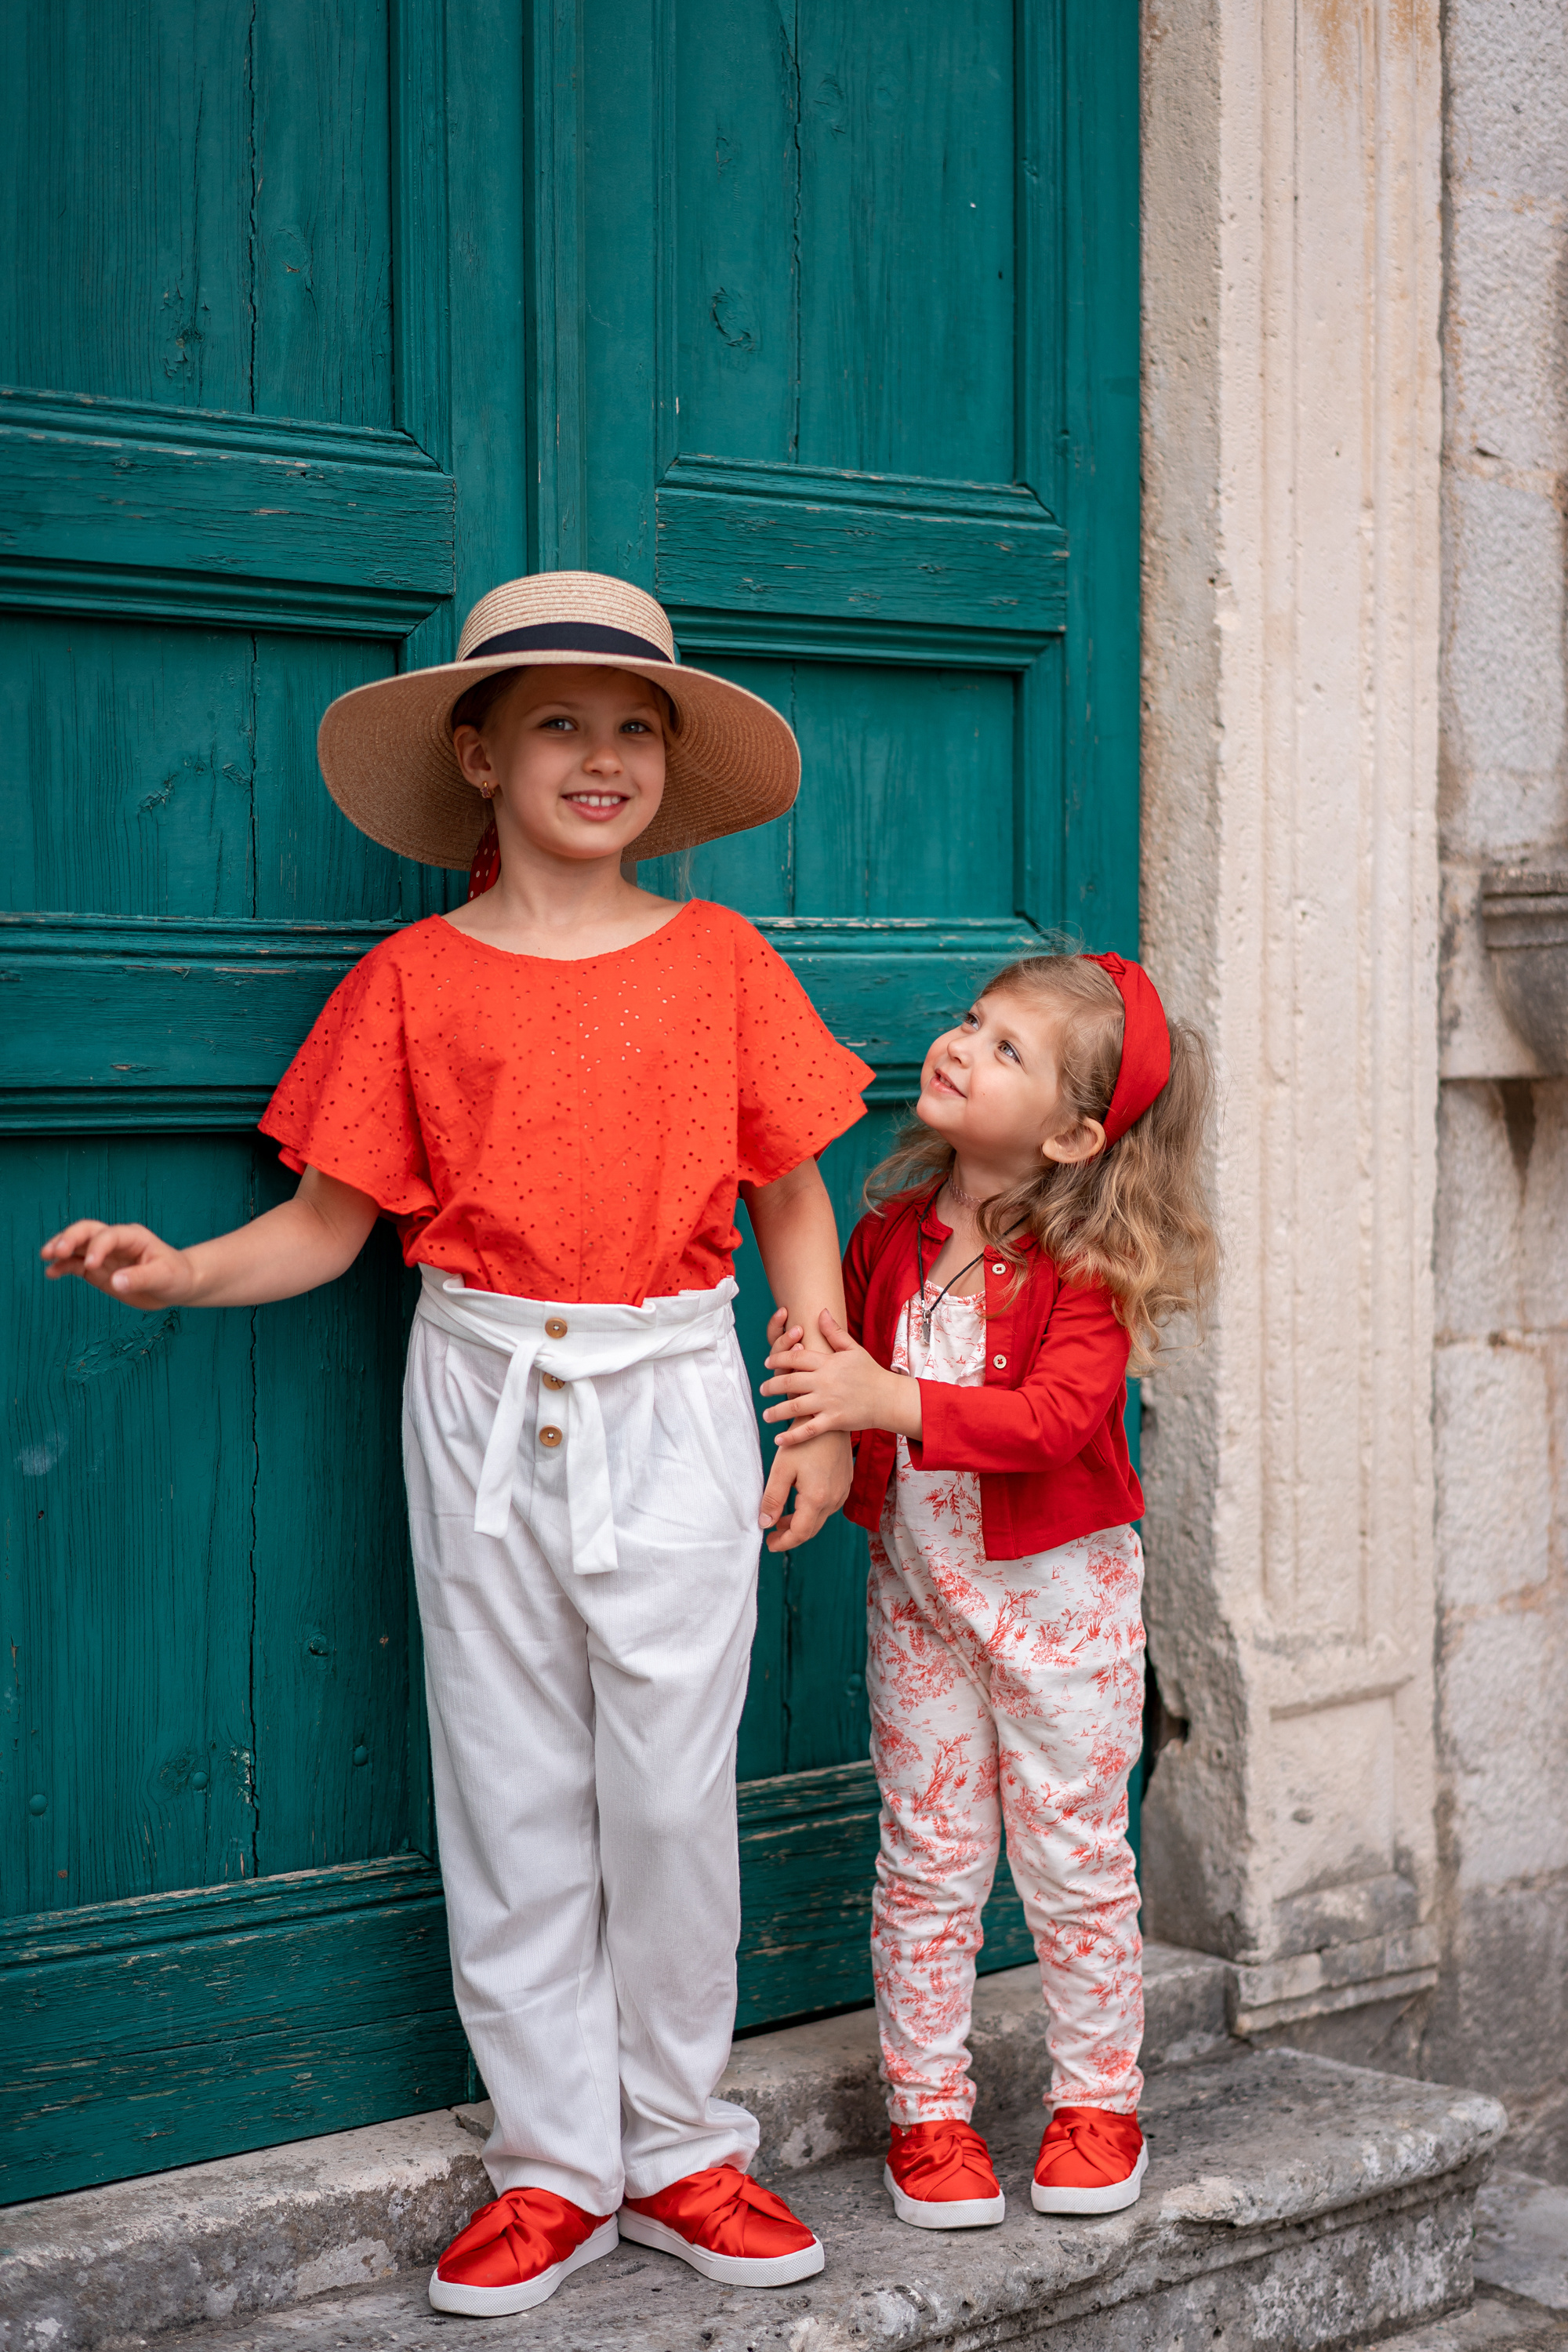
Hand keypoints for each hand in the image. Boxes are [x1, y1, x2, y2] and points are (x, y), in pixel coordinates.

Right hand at [40, 1220, 196, 1308]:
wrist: (178, 1285)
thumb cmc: (175, 1275)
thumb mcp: (164, 1277)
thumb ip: (140, 1278)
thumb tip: (116, 1282)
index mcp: (133, 1237)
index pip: (109, 1235)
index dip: (97, 1248)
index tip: (91, 1266)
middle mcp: (115, 1242)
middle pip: (87, 1231)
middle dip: (69, 1238)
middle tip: (54, 1251)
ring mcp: (104, 1255)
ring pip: (77, 1245)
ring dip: (60, 1249)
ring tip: (46, 1258)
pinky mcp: (98, 1270)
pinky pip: (76, 1265)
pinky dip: (63, 1267)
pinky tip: (51, 1273)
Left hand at [758, 1427, 852, 1551]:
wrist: (825, 1419)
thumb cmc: (802, 1441)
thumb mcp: (781, 1469)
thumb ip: (772, 1498)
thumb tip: (765, 1524)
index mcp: (817, 1498)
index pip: (800, 1533)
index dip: (784, 1542)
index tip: (769, 1544)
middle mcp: (834, 1499)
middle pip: (811, 1529)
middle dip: (790, 1535)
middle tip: (771, 1535)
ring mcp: (842, 1492)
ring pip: (820, 1518)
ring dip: (801, 1523)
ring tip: (780, 1519)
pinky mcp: (845, 1484)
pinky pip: (828, 1506)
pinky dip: (812, 1511)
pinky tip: (798, 1503)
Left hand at [760, 1309, 921, 1444]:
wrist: (889, 1398)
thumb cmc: (870, 1373)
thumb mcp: (853, 1349)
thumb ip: (834, 1332)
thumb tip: (821, 1311)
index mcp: (828, 1363)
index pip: (796, 1357)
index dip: (778, 1359)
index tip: (768, 1363)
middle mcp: (825, 1382)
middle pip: (789, 1382)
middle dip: (771, 1386)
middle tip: (762, 1389)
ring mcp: (828, 1402)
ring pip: (794, 1406)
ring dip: (776, 1411)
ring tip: (766, 1414)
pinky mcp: (834, 1421)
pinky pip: (808, 1430)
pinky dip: (792, 1436)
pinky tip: (779, 1440)